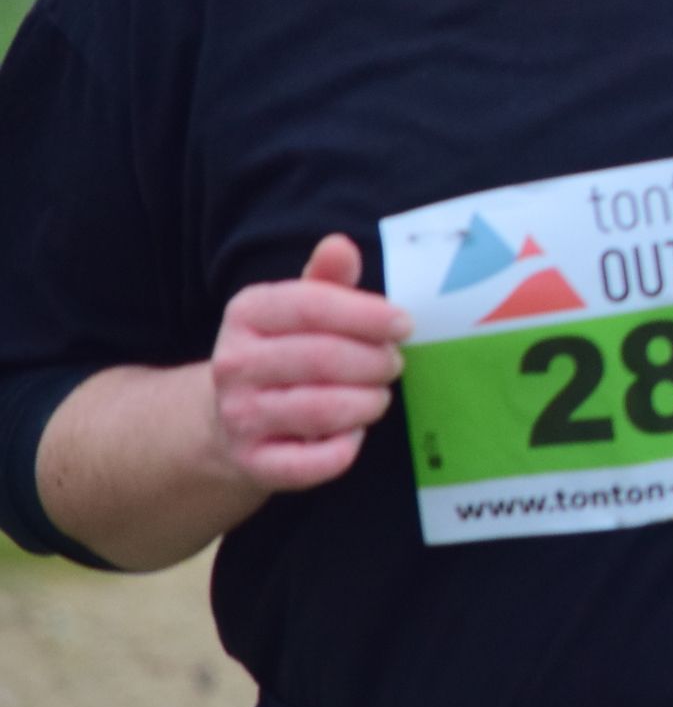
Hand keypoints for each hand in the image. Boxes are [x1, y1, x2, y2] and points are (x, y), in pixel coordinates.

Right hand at [206, 235, 410, 494]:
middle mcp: (233, 364)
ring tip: (377, 395)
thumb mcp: (302, 306)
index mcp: (247, 313)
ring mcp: (239, 416)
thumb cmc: (286, 350)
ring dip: (368, 402)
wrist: (233, 419)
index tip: (404, 324)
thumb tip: (340, 244)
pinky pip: (315, 462)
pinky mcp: (254, 462)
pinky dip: (347, 448)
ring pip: (323, 409)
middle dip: (376, 361)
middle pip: (324, 358)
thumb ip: (327, 279)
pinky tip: (352, 432)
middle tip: (394, 363)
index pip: (313, 305)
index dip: (368, 315)